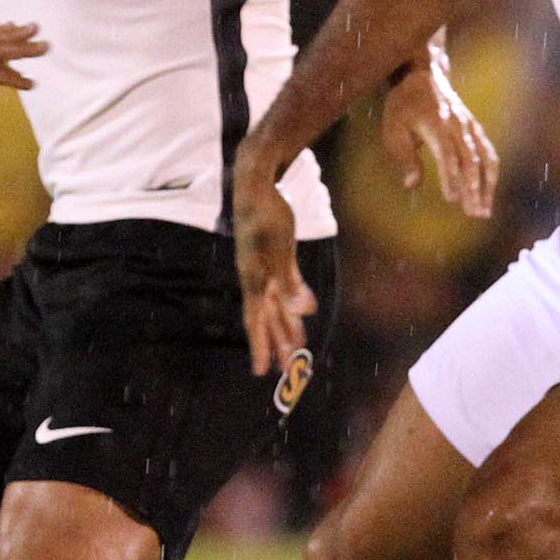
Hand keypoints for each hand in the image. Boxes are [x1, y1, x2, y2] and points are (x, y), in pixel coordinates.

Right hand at [232, 168, 313, 375]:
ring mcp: (266, 270)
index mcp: (255, 281)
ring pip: (277, 306)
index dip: (260, 346)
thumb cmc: (265, 214)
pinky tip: (304, 312)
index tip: (262, 372)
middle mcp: (258, 280)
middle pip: (268, 319)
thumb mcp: (279, 248)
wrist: (256, 186)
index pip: (257, 321)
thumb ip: (289, 282)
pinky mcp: (277, 259)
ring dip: (287, 327)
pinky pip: (286, 288)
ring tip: (298, 349)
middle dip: (278, 345)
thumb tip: (302, 311)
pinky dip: (295, 301)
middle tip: (288, 372)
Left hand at [383, 62, 497, 217]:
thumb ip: (405, 157)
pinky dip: (491, 174)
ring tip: (485, 211)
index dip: (450, 177)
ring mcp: (470, 127)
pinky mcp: (475, 129)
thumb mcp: (394, 129)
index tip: (451, 199)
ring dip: (487, 186)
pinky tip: (488, 194)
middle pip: (470, 160)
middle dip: (473, 188)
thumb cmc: (403, 106)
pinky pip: (488, 153)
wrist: (423, 75)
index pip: (447, 154)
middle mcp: (457, 125)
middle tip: (474, 213)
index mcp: (435, 124)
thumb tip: (412, 185)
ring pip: (485, 158)